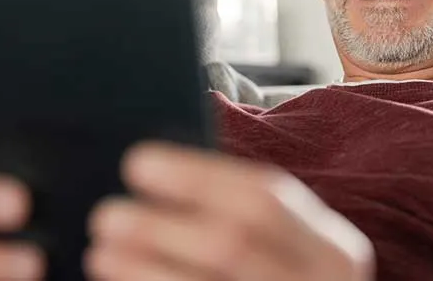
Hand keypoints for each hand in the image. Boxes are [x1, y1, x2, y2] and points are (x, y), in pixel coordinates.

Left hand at [86, 142, 374, 280]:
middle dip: (159, 228)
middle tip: (105, 215)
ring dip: (142, 271)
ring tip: (100, 253)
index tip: (136, 162)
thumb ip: (241, 214)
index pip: (264, 199)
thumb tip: (152, 172)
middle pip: (232, 247)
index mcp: (333, 250)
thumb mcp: (292, 248)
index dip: (196, 177)